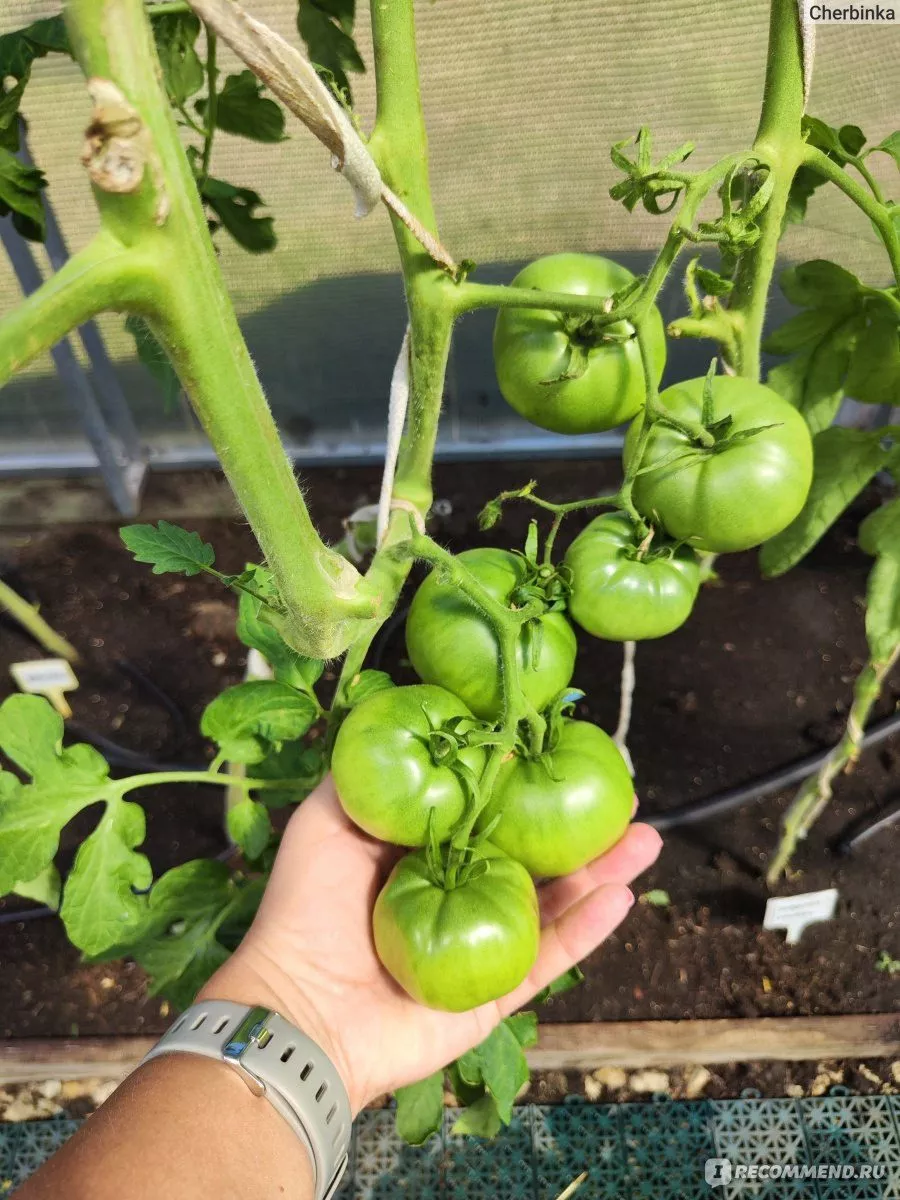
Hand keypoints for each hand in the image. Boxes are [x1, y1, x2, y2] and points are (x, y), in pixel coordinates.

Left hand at [201, 776, 661, 1114]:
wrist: (299, 1010)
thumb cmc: (304, 909)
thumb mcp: (325, 819)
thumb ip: (368, 777)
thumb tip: (406, 722)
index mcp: (426, 853)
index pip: (489, 810)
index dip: (529, 780)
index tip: (566, 748)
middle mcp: (460, 893)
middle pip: (534, 853)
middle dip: (582, 824)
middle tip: (625, 795)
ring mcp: (483, 943)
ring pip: (555, 901)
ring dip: (603, 871)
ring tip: (645, 838)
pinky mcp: (497, 993)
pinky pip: (550, 958)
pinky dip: (588, 929)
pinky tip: (622, 894)